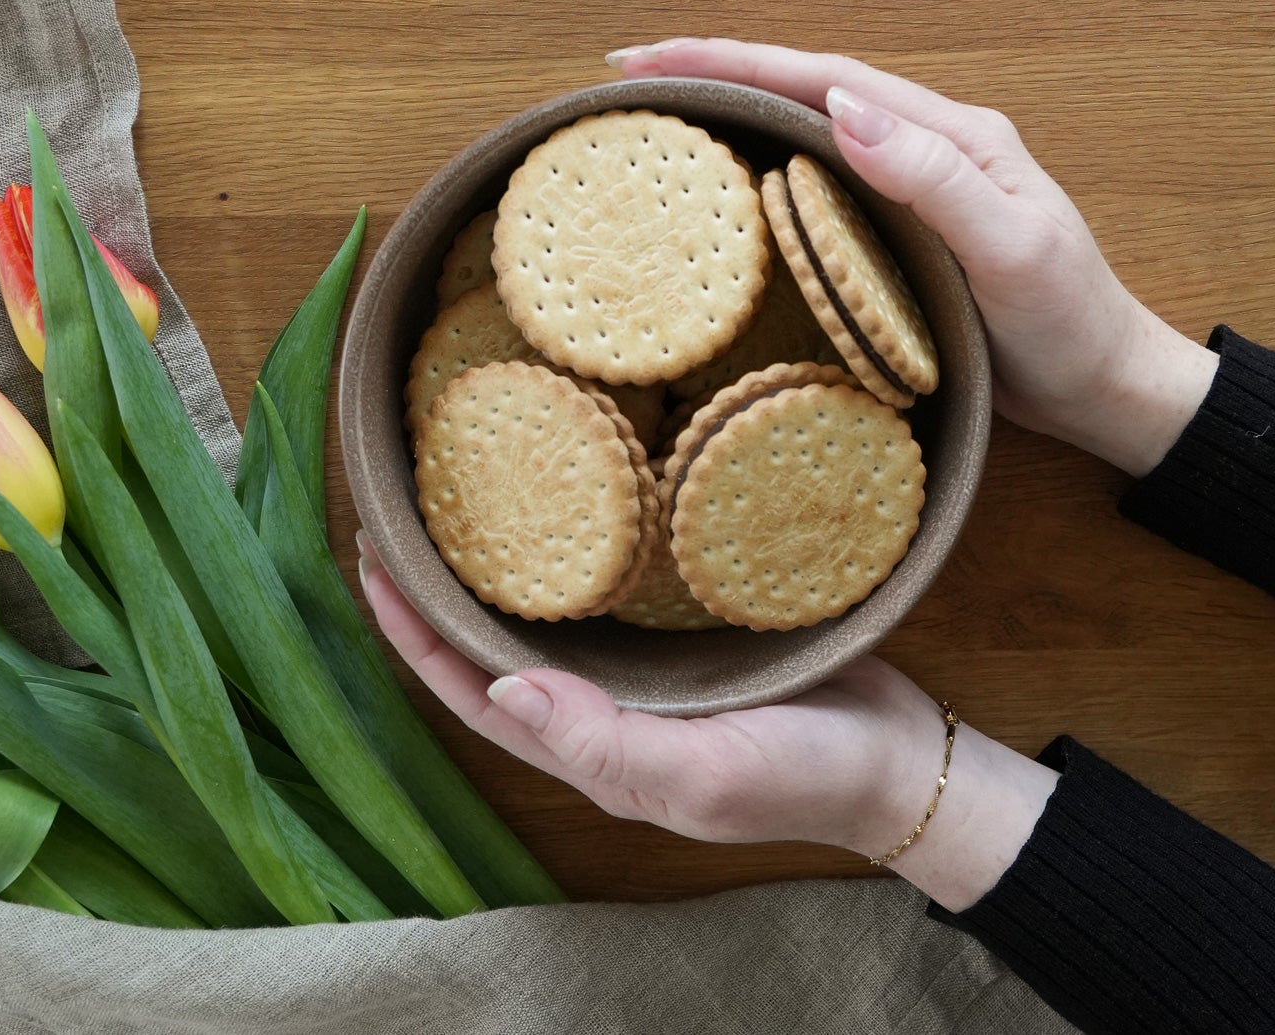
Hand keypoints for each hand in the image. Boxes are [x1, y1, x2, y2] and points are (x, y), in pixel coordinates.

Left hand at [359, 535, 1058, 910]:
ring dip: (497, 569)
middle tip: (399, 512)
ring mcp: (642, 677)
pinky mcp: (685, 640)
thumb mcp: (706, 774)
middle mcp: (601, 712)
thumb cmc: (807, 776)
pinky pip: (608, 594)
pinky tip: (570, 505)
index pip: (474, 693)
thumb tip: (505, 688)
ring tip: (460, 498)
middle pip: (494, 650)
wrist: (903, 763)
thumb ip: (607, 744)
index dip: (415, 638)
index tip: (371, 564)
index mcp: (590, 750)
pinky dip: (575, 552)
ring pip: (545, 619)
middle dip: (440, 591)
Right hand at [607, 38, 1217, 475]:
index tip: (655, 58)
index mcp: (952, 135)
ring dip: (731, 122)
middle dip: (715, 75)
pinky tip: (720, 201)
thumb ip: (934, 180)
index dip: (736, 61)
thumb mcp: (1010, 251)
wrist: (1105, 389)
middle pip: (803, 92)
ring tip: (654, 124)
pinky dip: (759, 183)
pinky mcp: (899, 242)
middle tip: (626, 82)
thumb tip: (844, 112)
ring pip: (803, 139)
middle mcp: (926, 150)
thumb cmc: (1068, 325)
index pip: (826, 79)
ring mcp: (911, 195)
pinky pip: (815, 196)